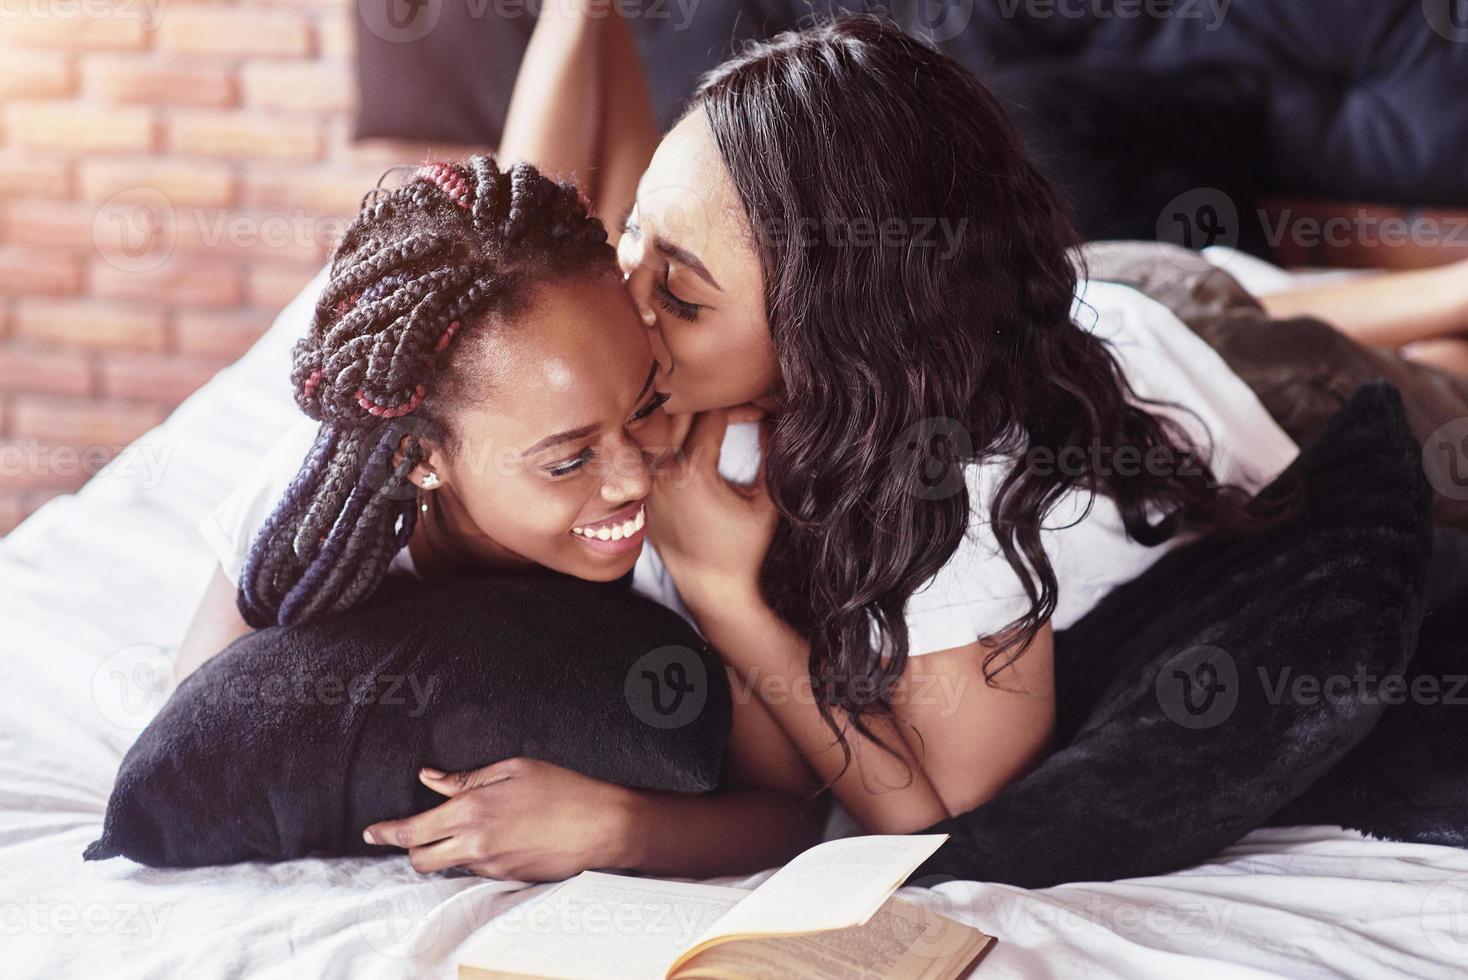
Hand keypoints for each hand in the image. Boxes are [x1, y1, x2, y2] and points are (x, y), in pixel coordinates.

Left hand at [361, 758, 635, 881]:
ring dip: (446, 852)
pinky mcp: (508, 879)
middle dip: (410, 849)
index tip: (371, 832)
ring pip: (449, 867)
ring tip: (468, 829)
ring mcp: (491, 866)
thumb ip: (465, 778)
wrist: (600, 826)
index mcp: (472, 810)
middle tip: (415, 834)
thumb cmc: (561, 788)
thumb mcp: (512, 769)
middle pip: (421, 860)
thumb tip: (430, 778)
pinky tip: (498, 838)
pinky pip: (477, 871)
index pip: (413, 830)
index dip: (386, 833)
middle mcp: (475, 844)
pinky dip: (474, 857)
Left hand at [646, 408, 776, 617]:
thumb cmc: (744, 548)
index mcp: (693, 472)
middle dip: (708, 401)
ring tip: (709, 414)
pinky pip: (648, 453)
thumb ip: (771, 456)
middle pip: (678, 412)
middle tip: (733, 404)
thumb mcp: (766, 502)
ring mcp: (648, 483)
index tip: (759, 409)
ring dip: (683, 416)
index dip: (740, 404)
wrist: (712, 587)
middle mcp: (663, 474)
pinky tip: (687, 437)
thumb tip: (774, 417)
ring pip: (658, 428)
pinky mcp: (643, 493)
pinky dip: (666, 439)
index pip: (713, 414)